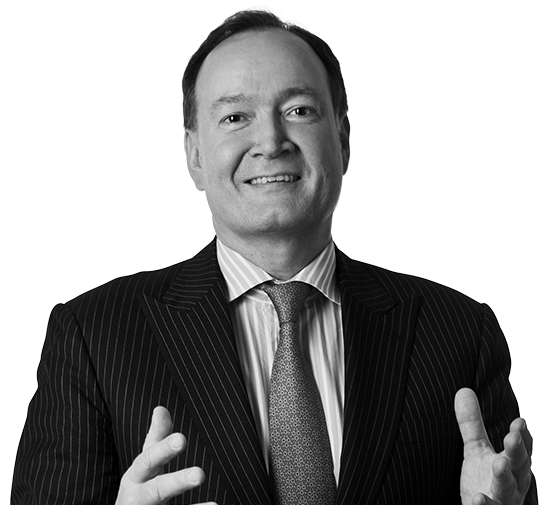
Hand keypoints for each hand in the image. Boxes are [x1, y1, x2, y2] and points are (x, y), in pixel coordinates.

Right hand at [116, 406, 216, 504]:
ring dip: (183, 495)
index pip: (150, 458)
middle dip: (177, 481)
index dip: (164, 449)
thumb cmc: (137, 490)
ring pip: (163, 502)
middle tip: (200, 474)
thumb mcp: (144, 464)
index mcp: (137, 476)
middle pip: (157, 489)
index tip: (182, 439)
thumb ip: (155, 438)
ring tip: (203, 482)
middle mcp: (138, 497)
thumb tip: (160, 408)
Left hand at [455, 388, 532, 504]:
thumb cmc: (486, 483)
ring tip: (500, 463)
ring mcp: (503, 503)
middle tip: (512, 437)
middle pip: (519, 468)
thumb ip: (472, 425)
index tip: (519, 421)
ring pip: (507, 491)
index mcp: (513, 467)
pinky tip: (477, 498)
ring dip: (504, 477)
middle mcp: (513, 485)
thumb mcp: (477, 452)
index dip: (522, 437)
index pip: (522, 450)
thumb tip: (464, 390)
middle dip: (517, 452)